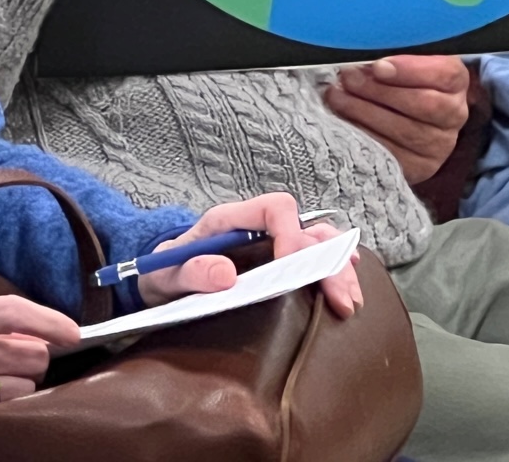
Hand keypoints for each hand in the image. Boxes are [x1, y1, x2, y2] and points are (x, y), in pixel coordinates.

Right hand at [0, 295, 81, 404]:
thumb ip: (0, 319)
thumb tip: (45, 334)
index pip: (12, 312)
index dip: (48, 321)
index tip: (73, 333)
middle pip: (29, 355)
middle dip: (32, 358)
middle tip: (14, 357)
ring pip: (22, 386)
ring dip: (20, 382)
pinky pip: (5, 408)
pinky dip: (5, 401)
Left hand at [137, 192, 361, 317]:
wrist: (158, 280)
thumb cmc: (163, 273)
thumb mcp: (166, 276)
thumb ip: (191, 272)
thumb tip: (225, 275)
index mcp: (230, 220)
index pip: (275, 208)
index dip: (291, 233)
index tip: (294, 268)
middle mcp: (256, 227)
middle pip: (306, 228)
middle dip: (328, 260)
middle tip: (341, 299)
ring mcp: (270, 244)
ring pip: (318, 242)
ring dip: (338, 267)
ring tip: (350, 301)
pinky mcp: (277, 264)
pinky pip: (313, 259)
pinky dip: (333, 272)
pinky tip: (346, 289)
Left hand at [324, 55, 470, 185]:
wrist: (406, 115)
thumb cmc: (402, 79)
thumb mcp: (404, 59)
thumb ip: (394, 55)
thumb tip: (367, 59)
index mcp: (455, 81)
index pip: (443, 75)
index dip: (410, 71)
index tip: (378, 66)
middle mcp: (454, 114)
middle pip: (423, 104)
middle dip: (379, 90)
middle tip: (348, 78)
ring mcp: (439, 144)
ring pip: (404, 130)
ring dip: (364, 112)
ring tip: (337, 96)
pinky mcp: (420, 167)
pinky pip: (392, 153)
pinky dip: (364, 135)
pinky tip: (344, 122)